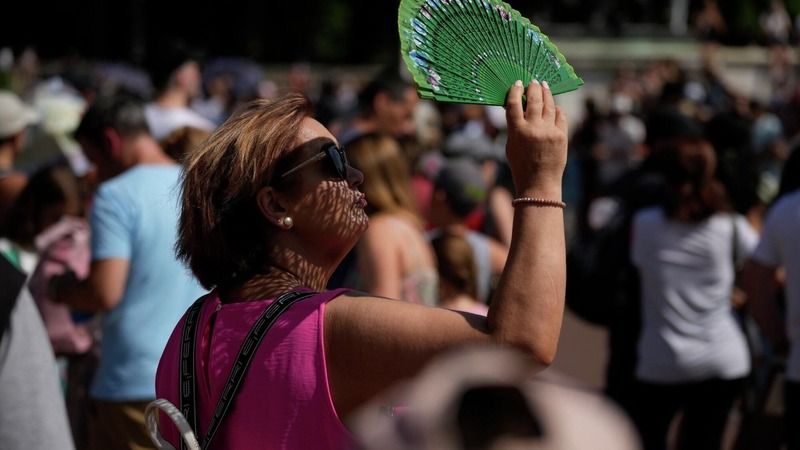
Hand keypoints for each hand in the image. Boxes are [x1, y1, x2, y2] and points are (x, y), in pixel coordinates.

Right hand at [504, 80, 567, 197]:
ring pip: (548, 104)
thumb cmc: (521, 165)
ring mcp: (549, 131)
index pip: (514, 104)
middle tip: (533, 81)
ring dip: (546, 93)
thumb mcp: (511, 146)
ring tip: (544, 86)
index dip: (515, 91)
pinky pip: (560, 116)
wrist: (539, 183)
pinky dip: (556, 109)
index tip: (517, 84)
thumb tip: (519, 108)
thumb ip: (514, 127)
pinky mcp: (561, 135)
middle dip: (533, 88)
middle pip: (533, 99)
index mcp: (516, 131)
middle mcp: (533, 128)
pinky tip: (554, 106)